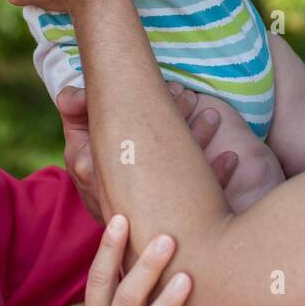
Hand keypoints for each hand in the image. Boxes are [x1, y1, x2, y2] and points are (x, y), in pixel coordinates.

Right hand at [56, 82, 237, 222]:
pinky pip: (197, 198)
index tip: (174, 88)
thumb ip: (74, 107)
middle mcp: (118, 191)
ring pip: (178, 172)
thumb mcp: (77, 132)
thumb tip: (75, 93)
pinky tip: (230, 157)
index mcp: (92, 169)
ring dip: (198, 139)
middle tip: (191, 96)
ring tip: (212, 113)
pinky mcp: (169, 217)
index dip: (155, 109)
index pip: (129, 134)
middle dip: (178, 122)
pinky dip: (216, 175)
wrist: (109, 213)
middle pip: (156, 154)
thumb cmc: (91, 160)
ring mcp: (145, 207)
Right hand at [79, 217, 190, 305]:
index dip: (108, 249)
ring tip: (179, 263)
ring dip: (158, 286)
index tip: (121, 218)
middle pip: (119, 293)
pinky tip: (187, 287)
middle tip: (165, 237)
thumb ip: (125, 297)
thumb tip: (143, 252)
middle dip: (141, 265)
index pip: (97, 279)